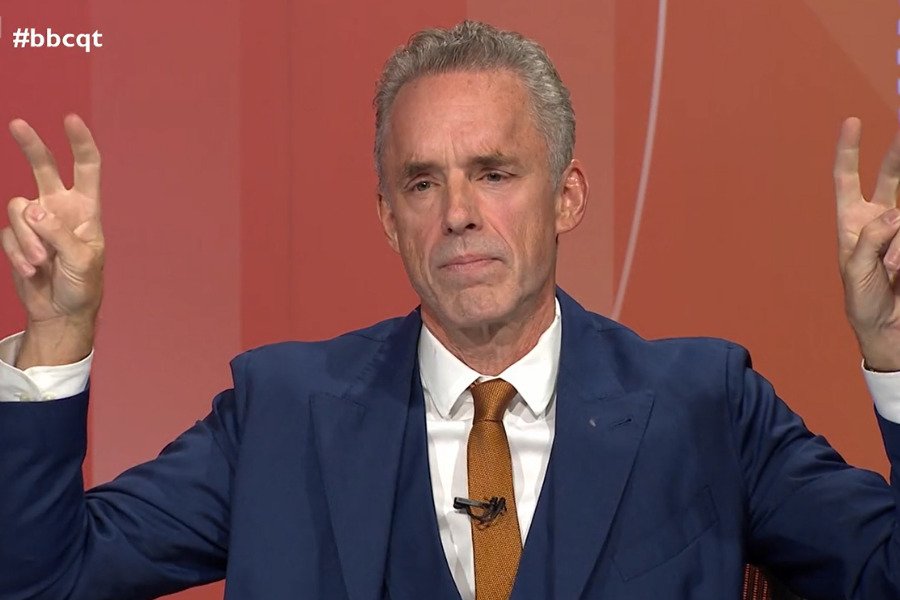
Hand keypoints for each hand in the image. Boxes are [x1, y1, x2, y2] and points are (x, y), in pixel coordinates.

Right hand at [1, 114, 102, 367]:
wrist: (61, 311)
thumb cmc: (83, 285)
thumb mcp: (82, 261)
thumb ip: (59, 234)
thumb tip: (33, 210)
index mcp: (85, 209)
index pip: (87, 169)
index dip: (80, 143)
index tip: (71, 120)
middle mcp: (60, 208)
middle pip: (44, 168)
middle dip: (31, 145)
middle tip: (17, 124)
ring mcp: (36, 222)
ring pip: (18, 208)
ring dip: (27, 238)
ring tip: (44, 262)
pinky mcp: (17, 237)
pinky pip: (8, 235)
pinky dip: (19, 253)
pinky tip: (32, 270)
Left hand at [836, 117, 899, 370]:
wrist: (889, 329)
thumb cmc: (863, 302)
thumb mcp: (857, 272)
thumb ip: (872, 241)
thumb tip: (895, 214)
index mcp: (853, 221)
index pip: (847, 179)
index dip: (848, 151)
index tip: (852, 122)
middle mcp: (881, 217)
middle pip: (892, 175)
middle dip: (899, 151)